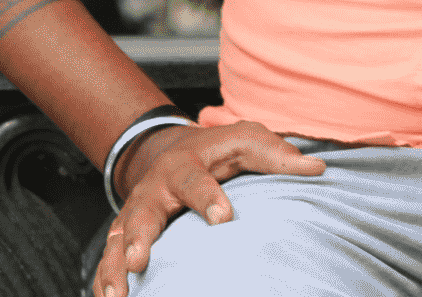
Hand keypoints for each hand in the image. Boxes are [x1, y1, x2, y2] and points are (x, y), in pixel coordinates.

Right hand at [91, 120, 325, 296]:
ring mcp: (134, 215)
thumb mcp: (246, 140)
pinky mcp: (125, 236)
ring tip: (116, 296)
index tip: (223, 218)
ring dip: (113, 268)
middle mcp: (153, 190)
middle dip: (141, 238)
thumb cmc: (218, 151)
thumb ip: (277, 155)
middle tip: (140, 261)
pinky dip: (103, 280)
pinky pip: (108, 259)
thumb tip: (317, 169)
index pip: (195, 180)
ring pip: (117, 241)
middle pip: (143, 213)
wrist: (173, 151)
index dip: (208, 198)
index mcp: (184, 165)